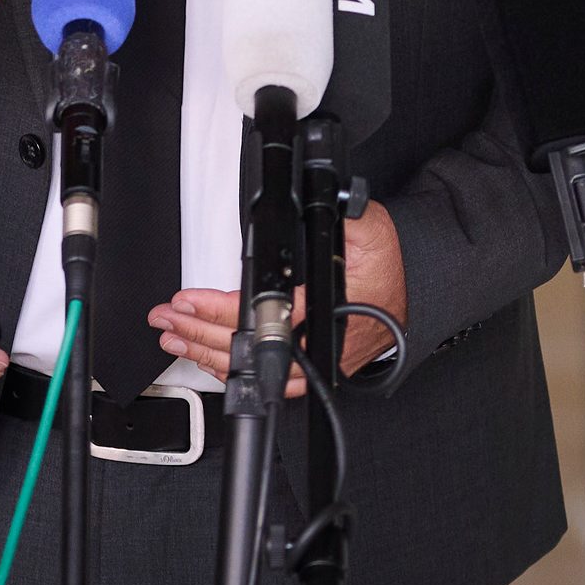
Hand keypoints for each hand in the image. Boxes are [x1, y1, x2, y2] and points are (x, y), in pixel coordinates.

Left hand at [149, 201, 405, 391]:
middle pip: (250, 349)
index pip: (262, 314)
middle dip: (200, 333)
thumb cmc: (392, 261)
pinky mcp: (316, 365)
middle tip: (166, 319)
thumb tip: (316, 203)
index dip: (218, 310)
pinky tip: (210, 360)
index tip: (187, 301)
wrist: (417, 287)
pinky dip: (236, 370)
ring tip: (174, 338)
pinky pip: (269, 381)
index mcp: (324, 307)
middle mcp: (318, 341)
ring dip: (209, 353)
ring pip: (256, 369)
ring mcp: (317, 360)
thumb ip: (338, 216)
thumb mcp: (368, 227)